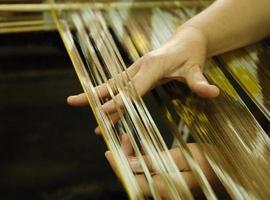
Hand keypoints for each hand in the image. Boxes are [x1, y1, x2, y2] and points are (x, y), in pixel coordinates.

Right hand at [67, 26, 219, 131]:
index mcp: (153, 66)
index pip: (134, 87)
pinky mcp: (134, 72)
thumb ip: (199, 82)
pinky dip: (104, 93)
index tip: (105, 111)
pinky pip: (116, 84)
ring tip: (74, 102)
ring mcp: (135, 69)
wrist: (186, 39)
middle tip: (74, 103)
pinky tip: (96, 102)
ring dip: (94, 94)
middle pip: (115, 85)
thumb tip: (212, 93)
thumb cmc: (191, 54)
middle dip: (96, 97)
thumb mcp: (197, 67)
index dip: (120, 100)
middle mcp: (139, 67)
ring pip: (111, 84)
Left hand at [105, 134, 219, 197]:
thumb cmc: (210, 159)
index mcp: (167, 186)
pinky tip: (138, 144)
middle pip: (133, 178)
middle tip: (119, 141)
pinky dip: (140, 157)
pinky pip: (147, 169)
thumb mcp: (185, 156)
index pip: (135, 182)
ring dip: (130, 157)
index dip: (120, 168)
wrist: (225, 165)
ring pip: (138, 173)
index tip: (110, 153)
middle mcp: (163, 189)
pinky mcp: (166, 177)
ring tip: (127, 138)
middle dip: (122, 160)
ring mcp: (164, 184)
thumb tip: (133, 165)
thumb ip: (158, 161)